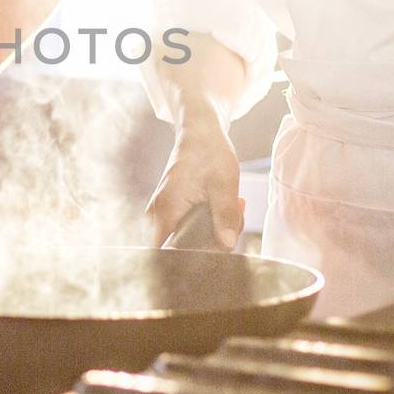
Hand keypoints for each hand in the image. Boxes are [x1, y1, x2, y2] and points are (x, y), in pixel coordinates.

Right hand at [146, 116, 244, 249]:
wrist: (199, 131)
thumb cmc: (209, 153)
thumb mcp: (224, 184)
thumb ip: (225, 215)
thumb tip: (227, 246)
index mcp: (166, 212)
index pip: (166, 255)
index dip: (190, 262)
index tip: (217, 250)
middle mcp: (158, 216)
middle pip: (182, 250)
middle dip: (213, 243)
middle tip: (235, 220)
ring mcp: (163, 214)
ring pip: (189, 240)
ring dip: (215, 232)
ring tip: (234, 207)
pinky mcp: (171, 211)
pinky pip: (190, 228)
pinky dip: (210, 223)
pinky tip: (226, 207)